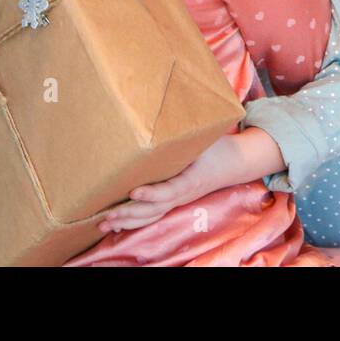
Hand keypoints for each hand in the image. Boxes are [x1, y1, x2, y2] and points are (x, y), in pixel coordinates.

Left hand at [98, 132, 247, 234]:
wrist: (235, 163)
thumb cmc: (217, 147)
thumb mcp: (204, 138)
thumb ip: (182, 133)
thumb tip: (157, 116)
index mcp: (192, 178)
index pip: (171, 190)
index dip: (152, 193)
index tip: (134, 191)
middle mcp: (184, 194)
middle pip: (156, 209)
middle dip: (130, 213)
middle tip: (108, 214)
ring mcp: (179, 201)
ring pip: (152, 216)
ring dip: (127, 222)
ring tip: (104, 224)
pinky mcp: (175, 202)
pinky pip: (153, 215)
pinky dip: (134, 222)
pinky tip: (116, 224)